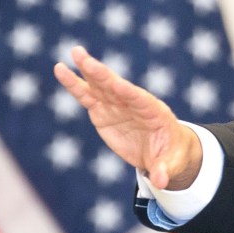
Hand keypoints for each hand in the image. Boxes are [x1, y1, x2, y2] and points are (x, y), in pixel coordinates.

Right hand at [52, 45, 204, 190]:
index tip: (117, 83)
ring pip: (99, 85)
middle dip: (102, 73)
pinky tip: (61, 69)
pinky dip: (74, 84)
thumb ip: (164, 170)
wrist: (162, 152)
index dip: (128, 92)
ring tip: (74, 52)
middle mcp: (133, 103)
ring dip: (87, 69)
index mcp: (153, 111)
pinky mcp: (102, 111)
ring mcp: (116, 105)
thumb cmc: (171, 154)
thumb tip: (159, 181)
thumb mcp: (172, 164)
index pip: (139, 99)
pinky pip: (86, 95)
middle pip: (116, 85)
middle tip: (86, 58)